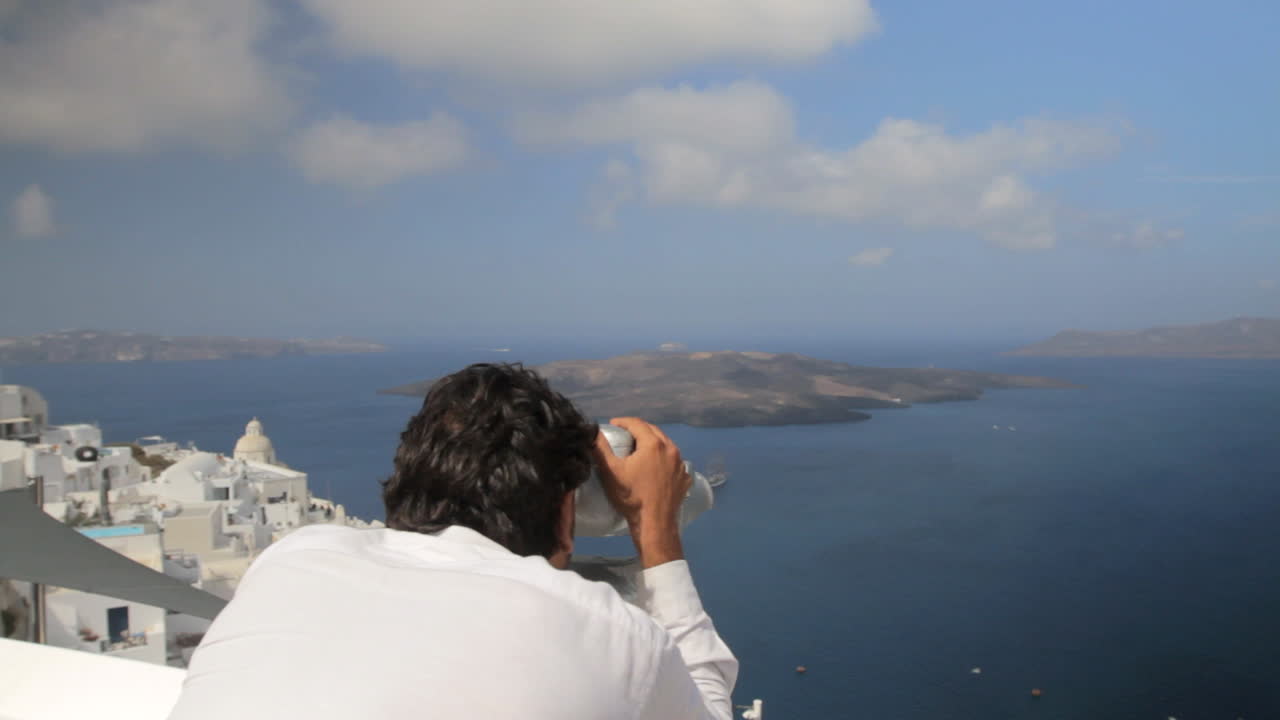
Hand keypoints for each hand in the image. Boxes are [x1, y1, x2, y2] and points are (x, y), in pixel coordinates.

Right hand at [592, 417, 690, 567]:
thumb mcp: (611, 472)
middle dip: (638, 430)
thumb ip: (601, 449)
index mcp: (653, 444)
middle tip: (624, 435)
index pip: (637, 423)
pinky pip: (674, 461)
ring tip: (639, 449)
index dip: (623, 422)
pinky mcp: (685, 477)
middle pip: (653, 431)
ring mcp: (680, 464)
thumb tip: (593, 431)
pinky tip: (656, 466)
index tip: (612, 425)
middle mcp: (671, 449)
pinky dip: (664, 458)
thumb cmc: (631, 497)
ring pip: (666, 445)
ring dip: (652, 442)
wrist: (655, 524)